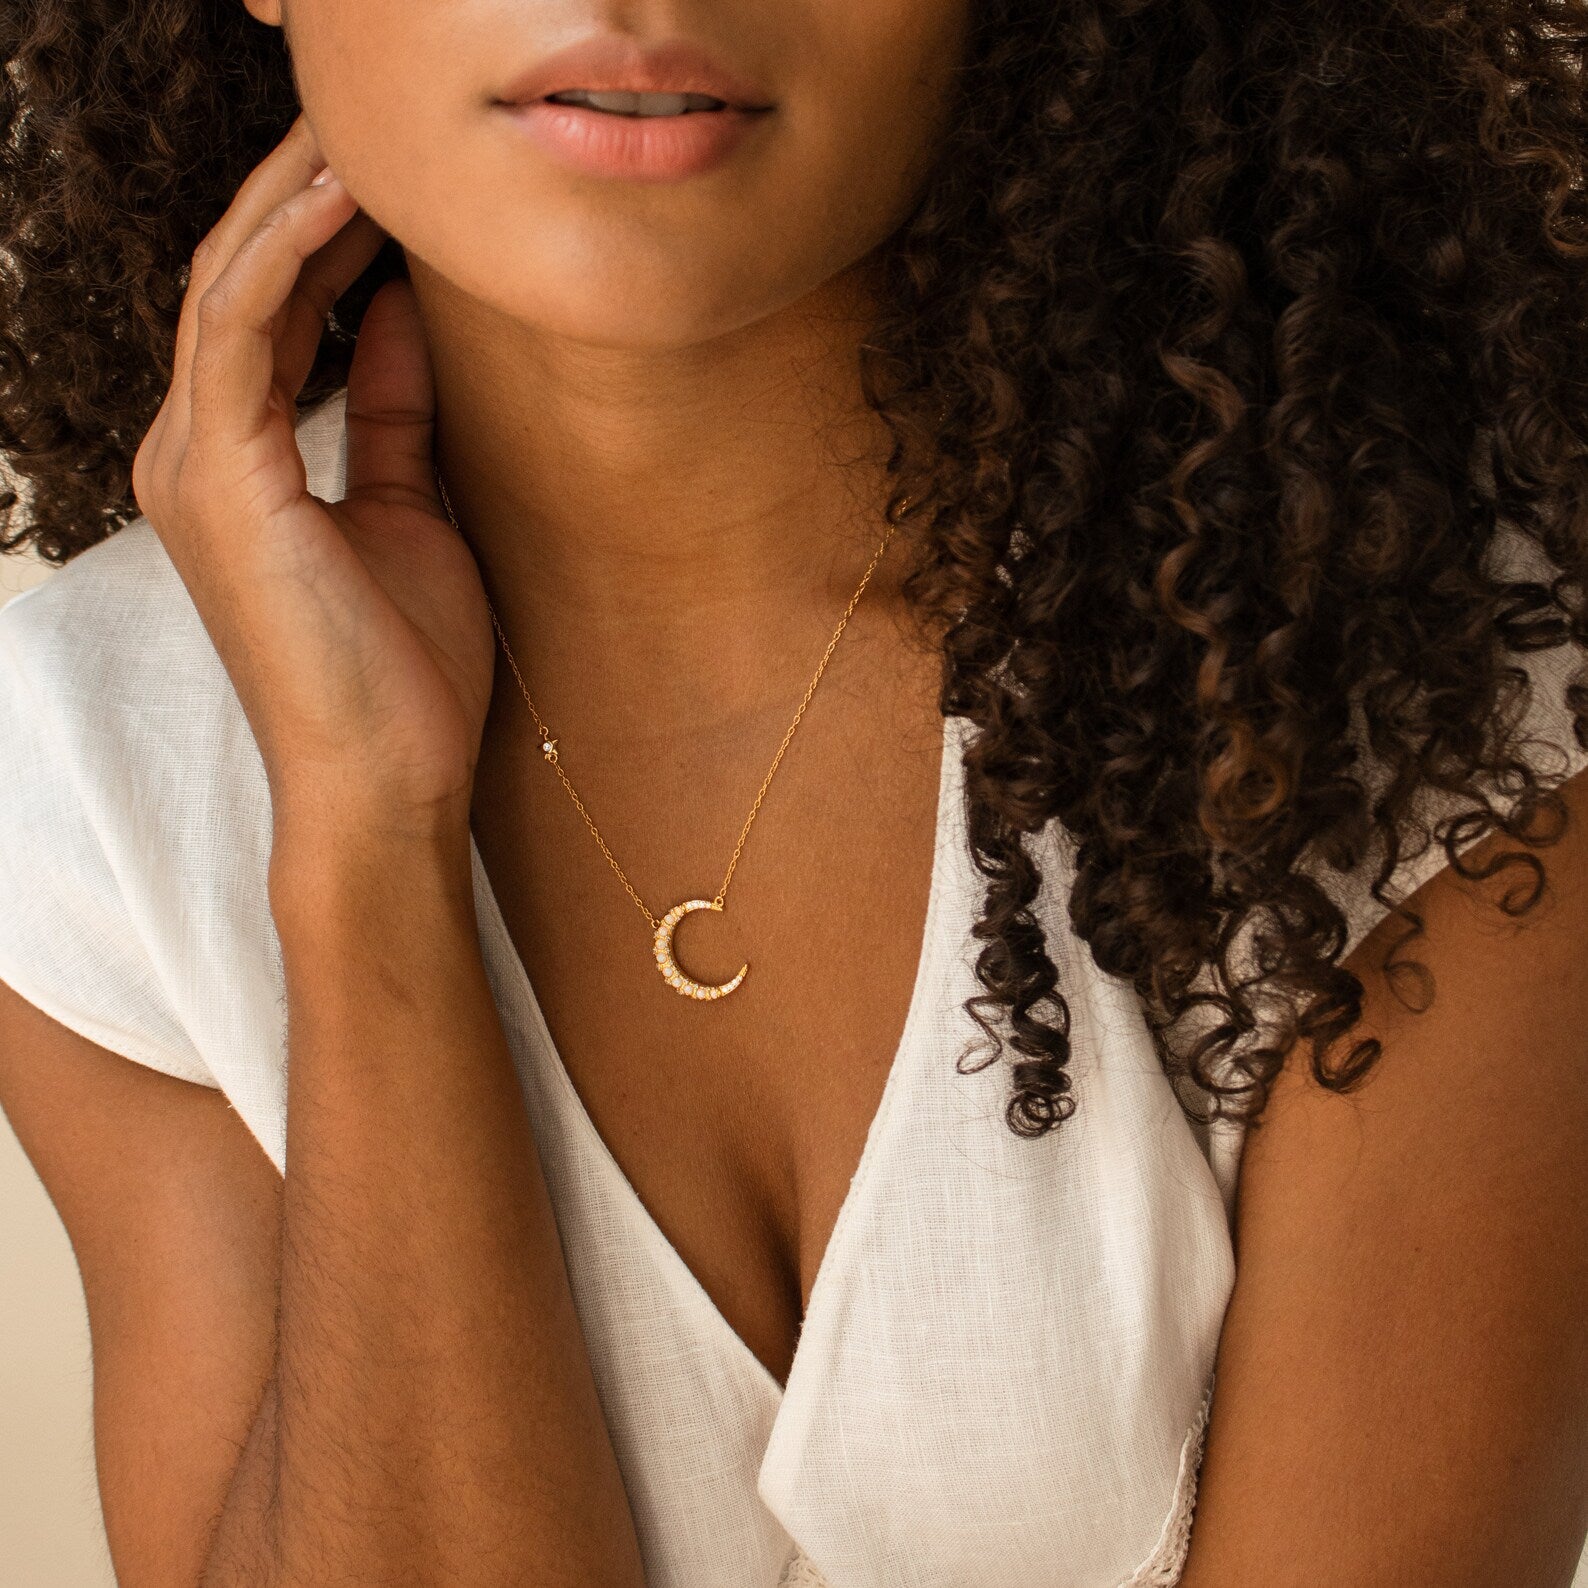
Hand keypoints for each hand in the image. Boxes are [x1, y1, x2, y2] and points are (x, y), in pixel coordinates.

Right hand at [131, 113, 494, 837]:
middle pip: (242, 279)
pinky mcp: (219, 479)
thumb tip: (413, 312)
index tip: (402, 175)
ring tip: (366, 132)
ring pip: (232, 284)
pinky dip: (287, 253)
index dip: (330, 232)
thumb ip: (396, 411)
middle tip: (379, 124)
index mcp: (240, 460)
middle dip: (307, 193)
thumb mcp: (412, 510)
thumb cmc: (404, 670)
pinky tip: (340, 196)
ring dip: (297, 199)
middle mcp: (197, 450)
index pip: (273, 311)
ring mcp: (195, 462)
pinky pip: (240, 328)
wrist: (388, 782)